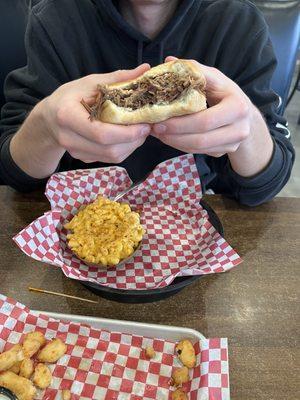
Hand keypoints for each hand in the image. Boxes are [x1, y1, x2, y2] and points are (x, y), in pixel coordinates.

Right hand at [44, 64, 150, 162]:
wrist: (49, 119)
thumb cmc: (69, 97)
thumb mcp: (89, 83)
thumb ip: (117, 78)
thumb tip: (144, 69)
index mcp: (67, 116)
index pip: (102, 133)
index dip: (127, 132)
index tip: (145, 124)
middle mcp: (70, 139)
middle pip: (110, 149)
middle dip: (134, 140)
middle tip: (147, 127)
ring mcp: (76, 152)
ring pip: (112, 157)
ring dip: (132, 146)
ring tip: (140, 131)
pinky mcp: (83, 158)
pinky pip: (109, 159)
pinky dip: (124, 149)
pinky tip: (128, 137)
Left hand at [152, 57, 272, 176]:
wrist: (246, 117)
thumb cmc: (226, 94)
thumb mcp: (216, 79)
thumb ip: (194, 71)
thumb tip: (169, 62)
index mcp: (237, 107)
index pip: (205, 120)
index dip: (180, 123)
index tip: (158, 118)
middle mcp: (239, 129)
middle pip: (201, 139)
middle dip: (174, 135)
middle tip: (155, 129)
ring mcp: (233, 144)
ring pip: (198, 148)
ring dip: (174, 142)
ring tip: (158, 133)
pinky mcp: (224, 152)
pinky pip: (199, 152)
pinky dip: (181, 145)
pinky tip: (169, 137)